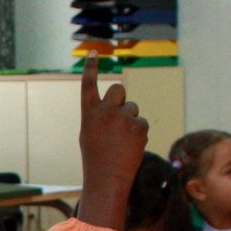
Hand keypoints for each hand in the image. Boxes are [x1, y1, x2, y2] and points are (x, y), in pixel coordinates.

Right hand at [75, 61, 148, 230]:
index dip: (91, 68)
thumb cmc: (96, 158)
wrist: (108, 178)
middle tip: (118, 117)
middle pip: (118, 90)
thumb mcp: (91, 134)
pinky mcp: (139, 126)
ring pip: (133, 108)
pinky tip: (130, 146)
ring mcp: (122, 118)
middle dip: (121, 99)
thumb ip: (102, 116)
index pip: (88, 85)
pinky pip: (142, 123)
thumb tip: (121, 106)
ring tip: (122, 141)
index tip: (94, 52)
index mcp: (89, 113)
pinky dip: (138, 133)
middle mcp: (105, 111)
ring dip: (130, 120)